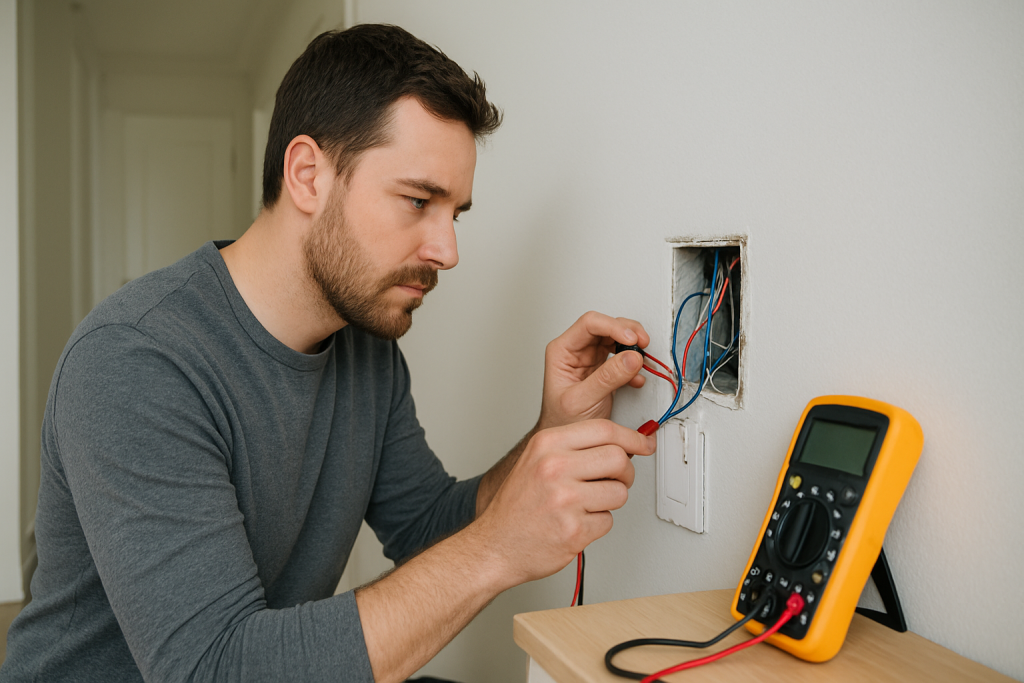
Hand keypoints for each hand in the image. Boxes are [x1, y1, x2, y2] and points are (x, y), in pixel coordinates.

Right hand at [473, 419, 656, 587]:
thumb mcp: (537, 461)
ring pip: (619, 492)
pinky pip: (608, 521)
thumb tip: (621, 444)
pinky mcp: (574, 529)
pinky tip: (576, 523)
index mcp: (546, 445)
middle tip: (615, 481)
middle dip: (625, 473)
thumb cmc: (517, 506)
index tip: (644, 443)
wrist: (495, 545)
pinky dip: (597, 525)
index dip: (632, 436)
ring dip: (610, 502)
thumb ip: (574, 448)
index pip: (604, 429)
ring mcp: (565, 499)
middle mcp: (554, 468)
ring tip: (586, 505)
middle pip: (619, 458)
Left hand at [538, 311, 650, 429]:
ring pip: (616, 339)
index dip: (613, 327)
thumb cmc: (562, 420)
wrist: (566, 437)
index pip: (589, 324)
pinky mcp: (605, 370)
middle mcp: (576, 351)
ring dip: (633, 347)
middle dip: (628, 333)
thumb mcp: (582, 400)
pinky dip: (634, 365)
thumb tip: (631, 358)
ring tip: (642, 361)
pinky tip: (636, 378)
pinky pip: (623, 357)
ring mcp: (591, 359)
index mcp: (562, 351)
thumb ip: (606, 378)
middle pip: (606, 326)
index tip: (631, 339)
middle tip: (642, 345)